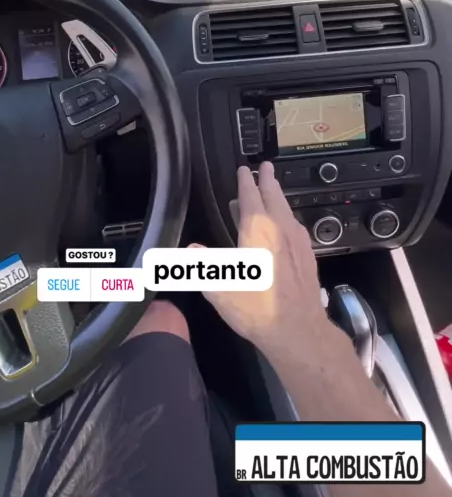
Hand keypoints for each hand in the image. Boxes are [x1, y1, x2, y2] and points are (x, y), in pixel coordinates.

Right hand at [190, 162, 330, 364]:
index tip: (245, 169)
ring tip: (271, 193)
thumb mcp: (218, 287)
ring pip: (286, 210)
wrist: (298, 329)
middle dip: (268, 180)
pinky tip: (283, 228)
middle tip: (266, 167)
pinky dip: (286, 218)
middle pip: (274, 196)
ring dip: (278, 198)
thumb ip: (201, 265)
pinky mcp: (307, 256)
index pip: (251, 194)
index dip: (246, 180)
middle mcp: (280, 228)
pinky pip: (294, 227)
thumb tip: (188, 251)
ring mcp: (297, 241)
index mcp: (257, 228)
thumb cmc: (256, 306)